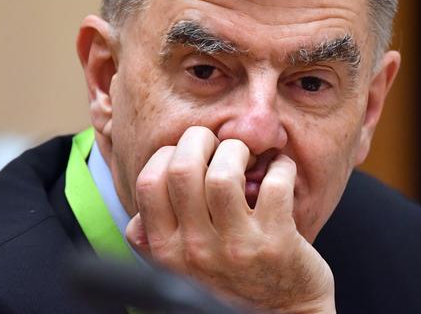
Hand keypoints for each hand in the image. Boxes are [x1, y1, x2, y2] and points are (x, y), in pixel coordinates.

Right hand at [125, 126, 335, 312]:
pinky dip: (281, 166)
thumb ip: (157, 240)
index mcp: (167, 250)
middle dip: (200, 140)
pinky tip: (280, 169)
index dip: (169, 154)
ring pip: (224, 174)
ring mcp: (236, 247)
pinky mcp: (276, 243)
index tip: (190, 154)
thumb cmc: (232, 280)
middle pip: (183, 169)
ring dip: (237, 151)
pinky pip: (275, 184)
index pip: (149, 183)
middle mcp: (195, 250)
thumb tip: (139, 211)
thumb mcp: (183, 267)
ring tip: (246, 156)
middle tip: (216, 144)